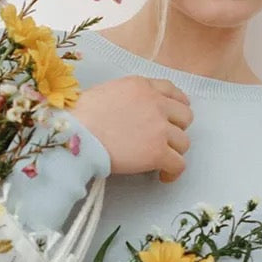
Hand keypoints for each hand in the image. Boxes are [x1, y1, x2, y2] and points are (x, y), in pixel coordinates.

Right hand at [70, 76, 192, 183]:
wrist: (76, 133)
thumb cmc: (80, 115)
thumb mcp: (108, 91)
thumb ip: (128, 97)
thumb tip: (132, 111)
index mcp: (142, 86)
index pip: (172, 91)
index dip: (176, 104)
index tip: (172, 116)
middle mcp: (156, 103)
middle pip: (185, 116)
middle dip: (177, 128)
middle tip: (164, 139)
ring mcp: (159, 128)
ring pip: (184, 142)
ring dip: (174, 151)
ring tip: (161, 159)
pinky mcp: (157, 152)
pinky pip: (179, 164)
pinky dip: (173, 172)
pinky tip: (163, 176)